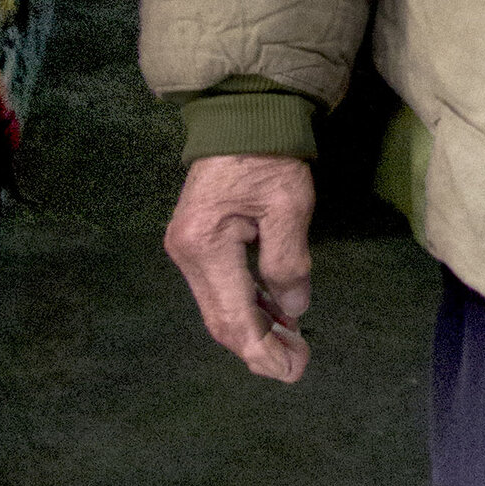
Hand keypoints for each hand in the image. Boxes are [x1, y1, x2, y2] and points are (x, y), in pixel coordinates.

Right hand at [164, 154, 315, 383]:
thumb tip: (292, 312)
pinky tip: (274, 318)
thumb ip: (288, 264)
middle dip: (259, 349)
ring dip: (255, 332)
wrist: (241, 116)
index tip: (296, 369)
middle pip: (221, 321)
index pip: (234, 318)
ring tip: (293, 347)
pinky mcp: (197, 244)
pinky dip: (247, 309)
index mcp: (205, 247)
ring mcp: (187, 251)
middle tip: (298, 365)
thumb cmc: (268, 157)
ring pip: (219, 309)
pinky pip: (220, 290)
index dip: (264, 351)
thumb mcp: (289, 207)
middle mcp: (186, 254)